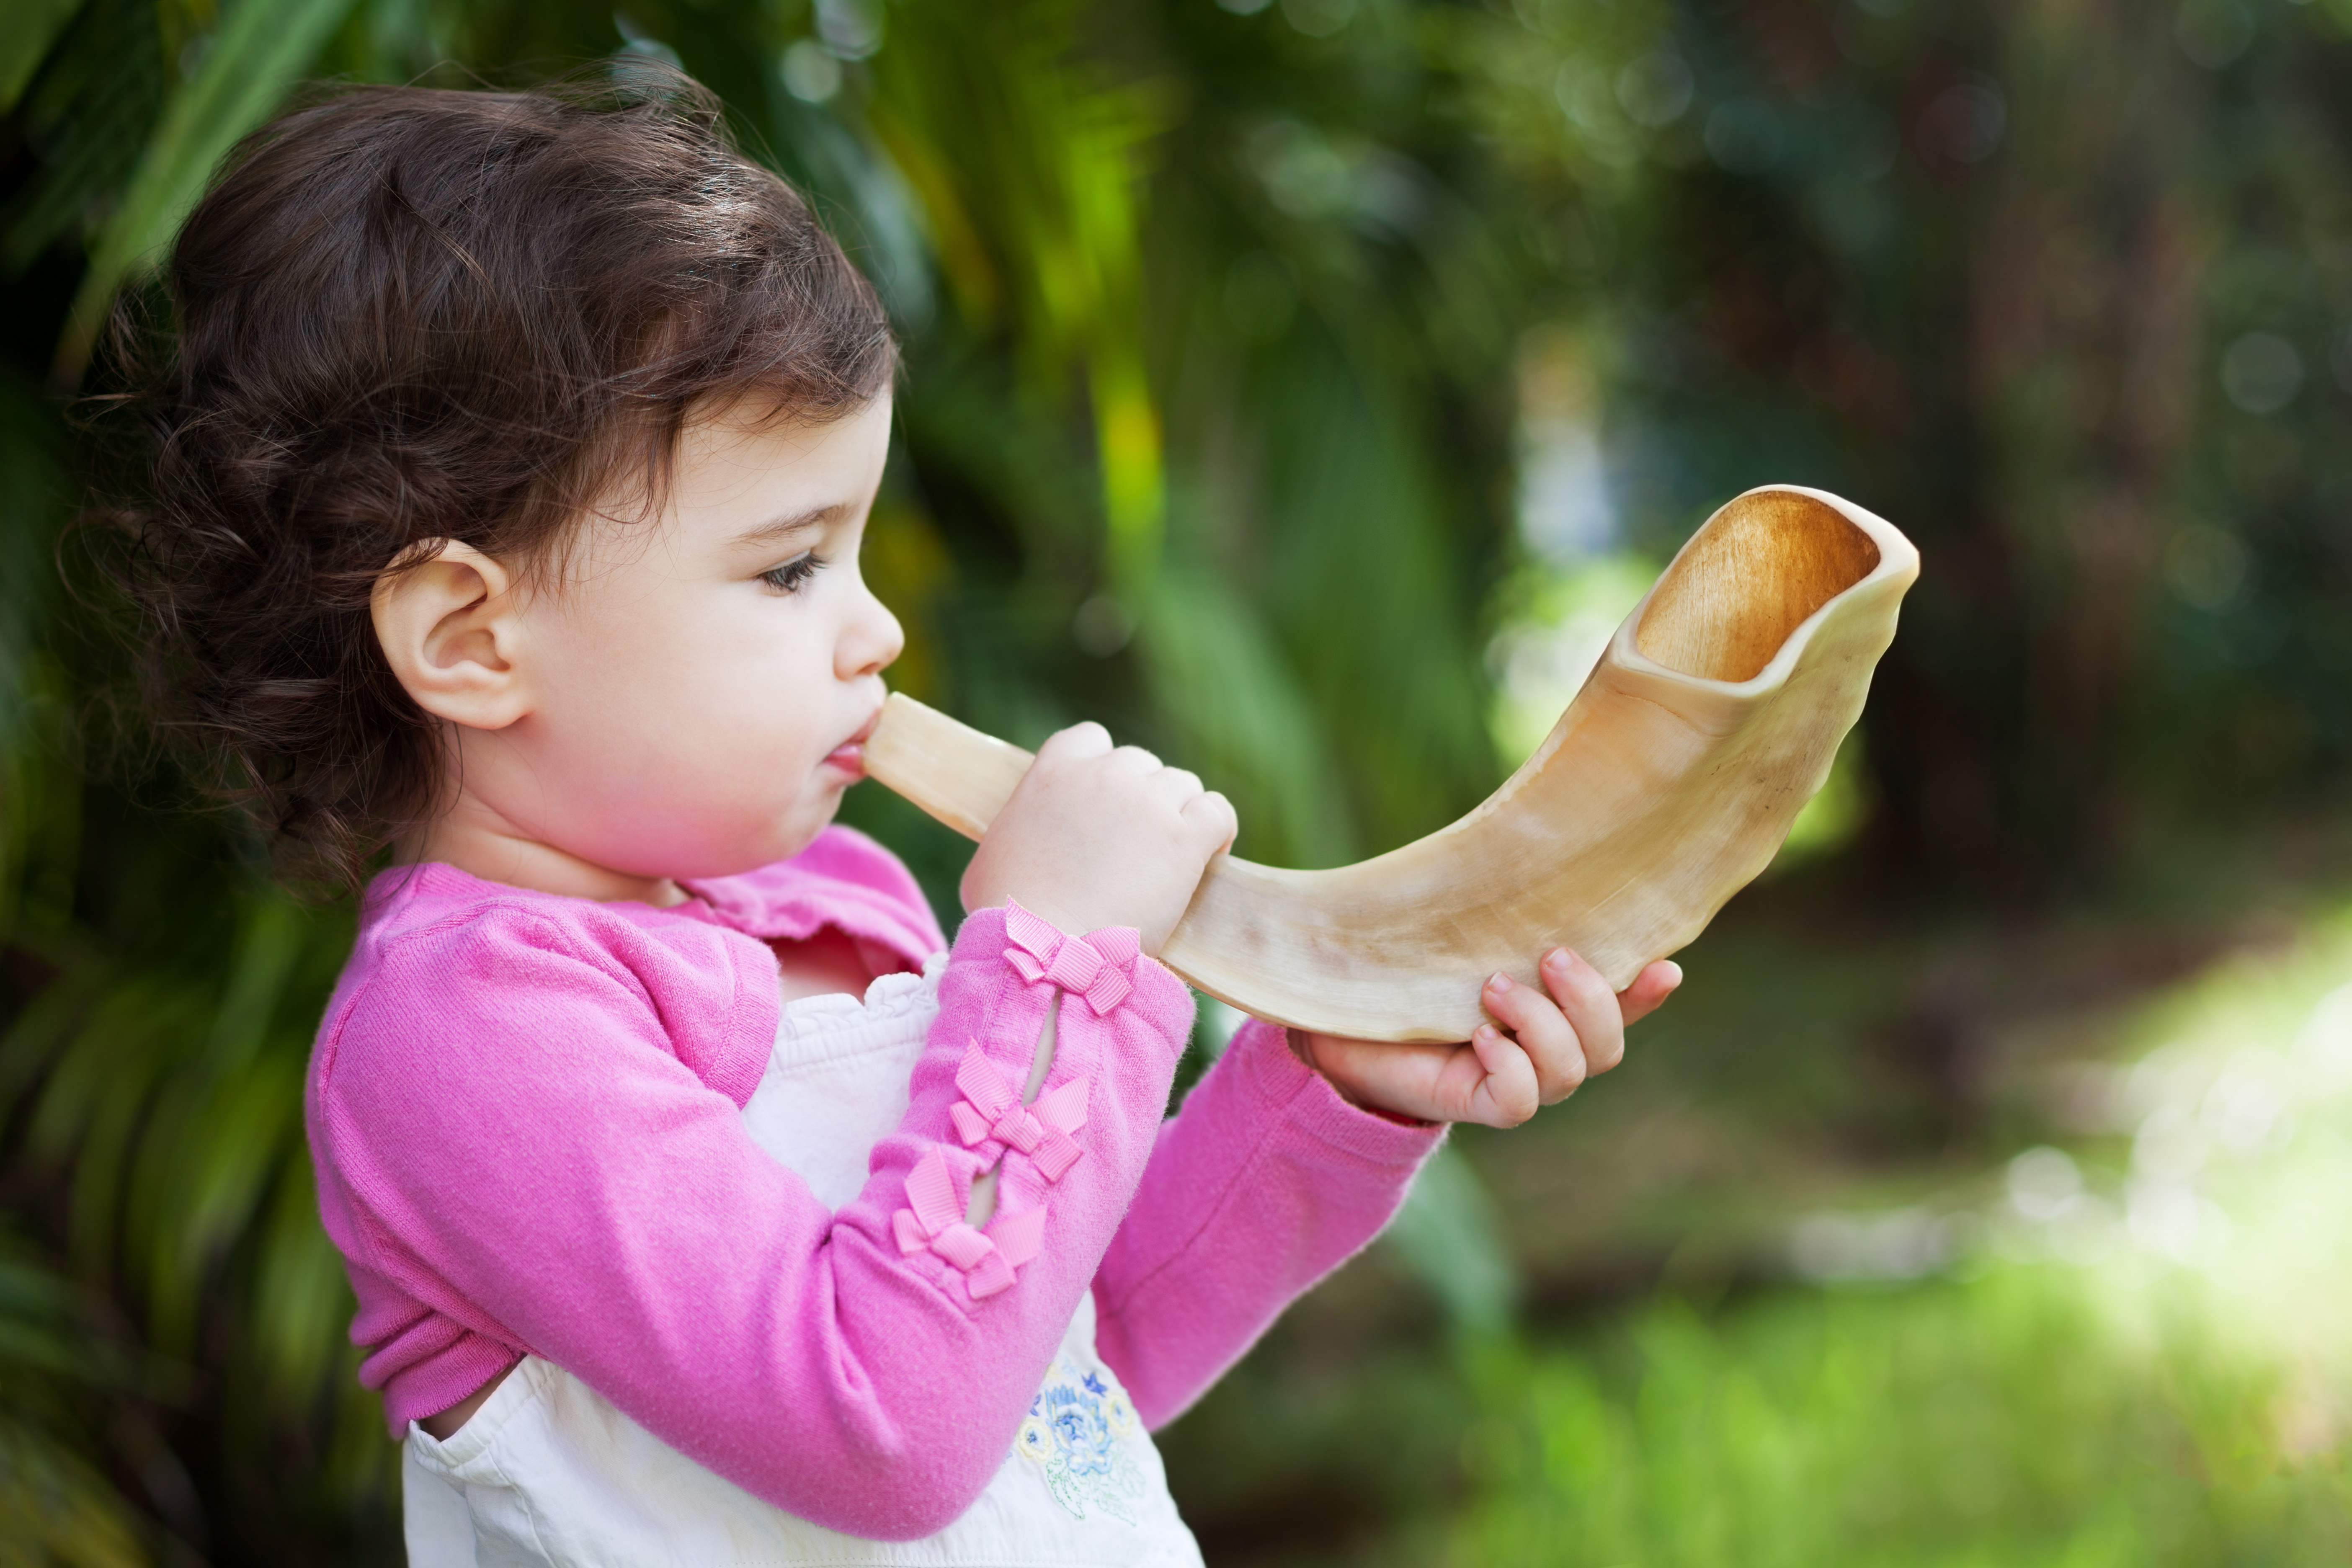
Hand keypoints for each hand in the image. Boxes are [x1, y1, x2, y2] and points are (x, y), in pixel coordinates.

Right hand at [960, 722, 1237, 954]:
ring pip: (1183, 786)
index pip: (1091, 739)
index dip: (1104, 769)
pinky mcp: (1184, 837)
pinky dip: (1218, 832)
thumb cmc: (1008, 916)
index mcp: (1053, 770)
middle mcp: (1104, 774)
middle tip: (1136, 848)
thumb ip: (1021, 827)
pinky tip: (1208, 858)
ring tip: (1170, 861)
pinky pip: (1218, 813)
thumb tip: (1029, 840)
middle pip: (1141, 765)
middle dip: (1142, 800)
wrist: (1044, 950)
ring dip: (1179, 816)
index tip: (1105, 805)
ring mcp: (1147, 802)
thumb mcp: (996, 851)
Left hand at [1292, 948, 1680, 1127]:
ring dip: (1543, 1025)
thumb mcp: (1454, 934)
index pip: (1619, 1006)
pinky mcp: (1477, 1104)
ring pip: (1570, 1070)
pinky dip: (1512, 1067)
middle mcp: (1544, 1048)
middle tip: (1549, 954)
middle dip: (1591, 999)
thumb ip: (1495, 912)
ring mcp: (1515, 1080)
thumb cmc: (1403, 973)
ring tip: (1493, 987)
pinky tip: (1481, 1038)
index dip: (1647, 992)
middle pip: (1606, 1045)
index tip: (1665, 964)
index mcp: (1552, 1007)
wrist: (1342, 1023)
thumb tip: (1527, 844)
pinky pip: (1521, 1102)